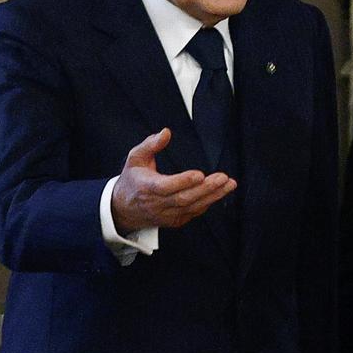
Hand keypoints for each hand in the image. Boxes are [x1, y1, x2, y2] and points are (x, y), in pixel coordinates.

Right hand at [111, 128, 236, 232]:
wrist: (124, 209)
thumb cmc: (133, 180)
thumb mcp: (135, 158)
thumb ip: (150, 144)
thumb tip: (166, 132)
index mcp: (146, 187)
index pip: (166, 186)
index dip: (183, 181)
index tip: (199, 174)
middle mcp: (157, 204)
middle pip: (184, 198)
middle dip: (206, 189)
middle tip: (223, 178)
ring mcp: (167, 215)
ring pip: (192, 207)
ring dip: (213, 196)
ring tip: (229, 184)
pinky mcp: (174, 220)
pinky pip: (193, 213)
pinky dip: (207, 203)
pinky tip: (219, 193)